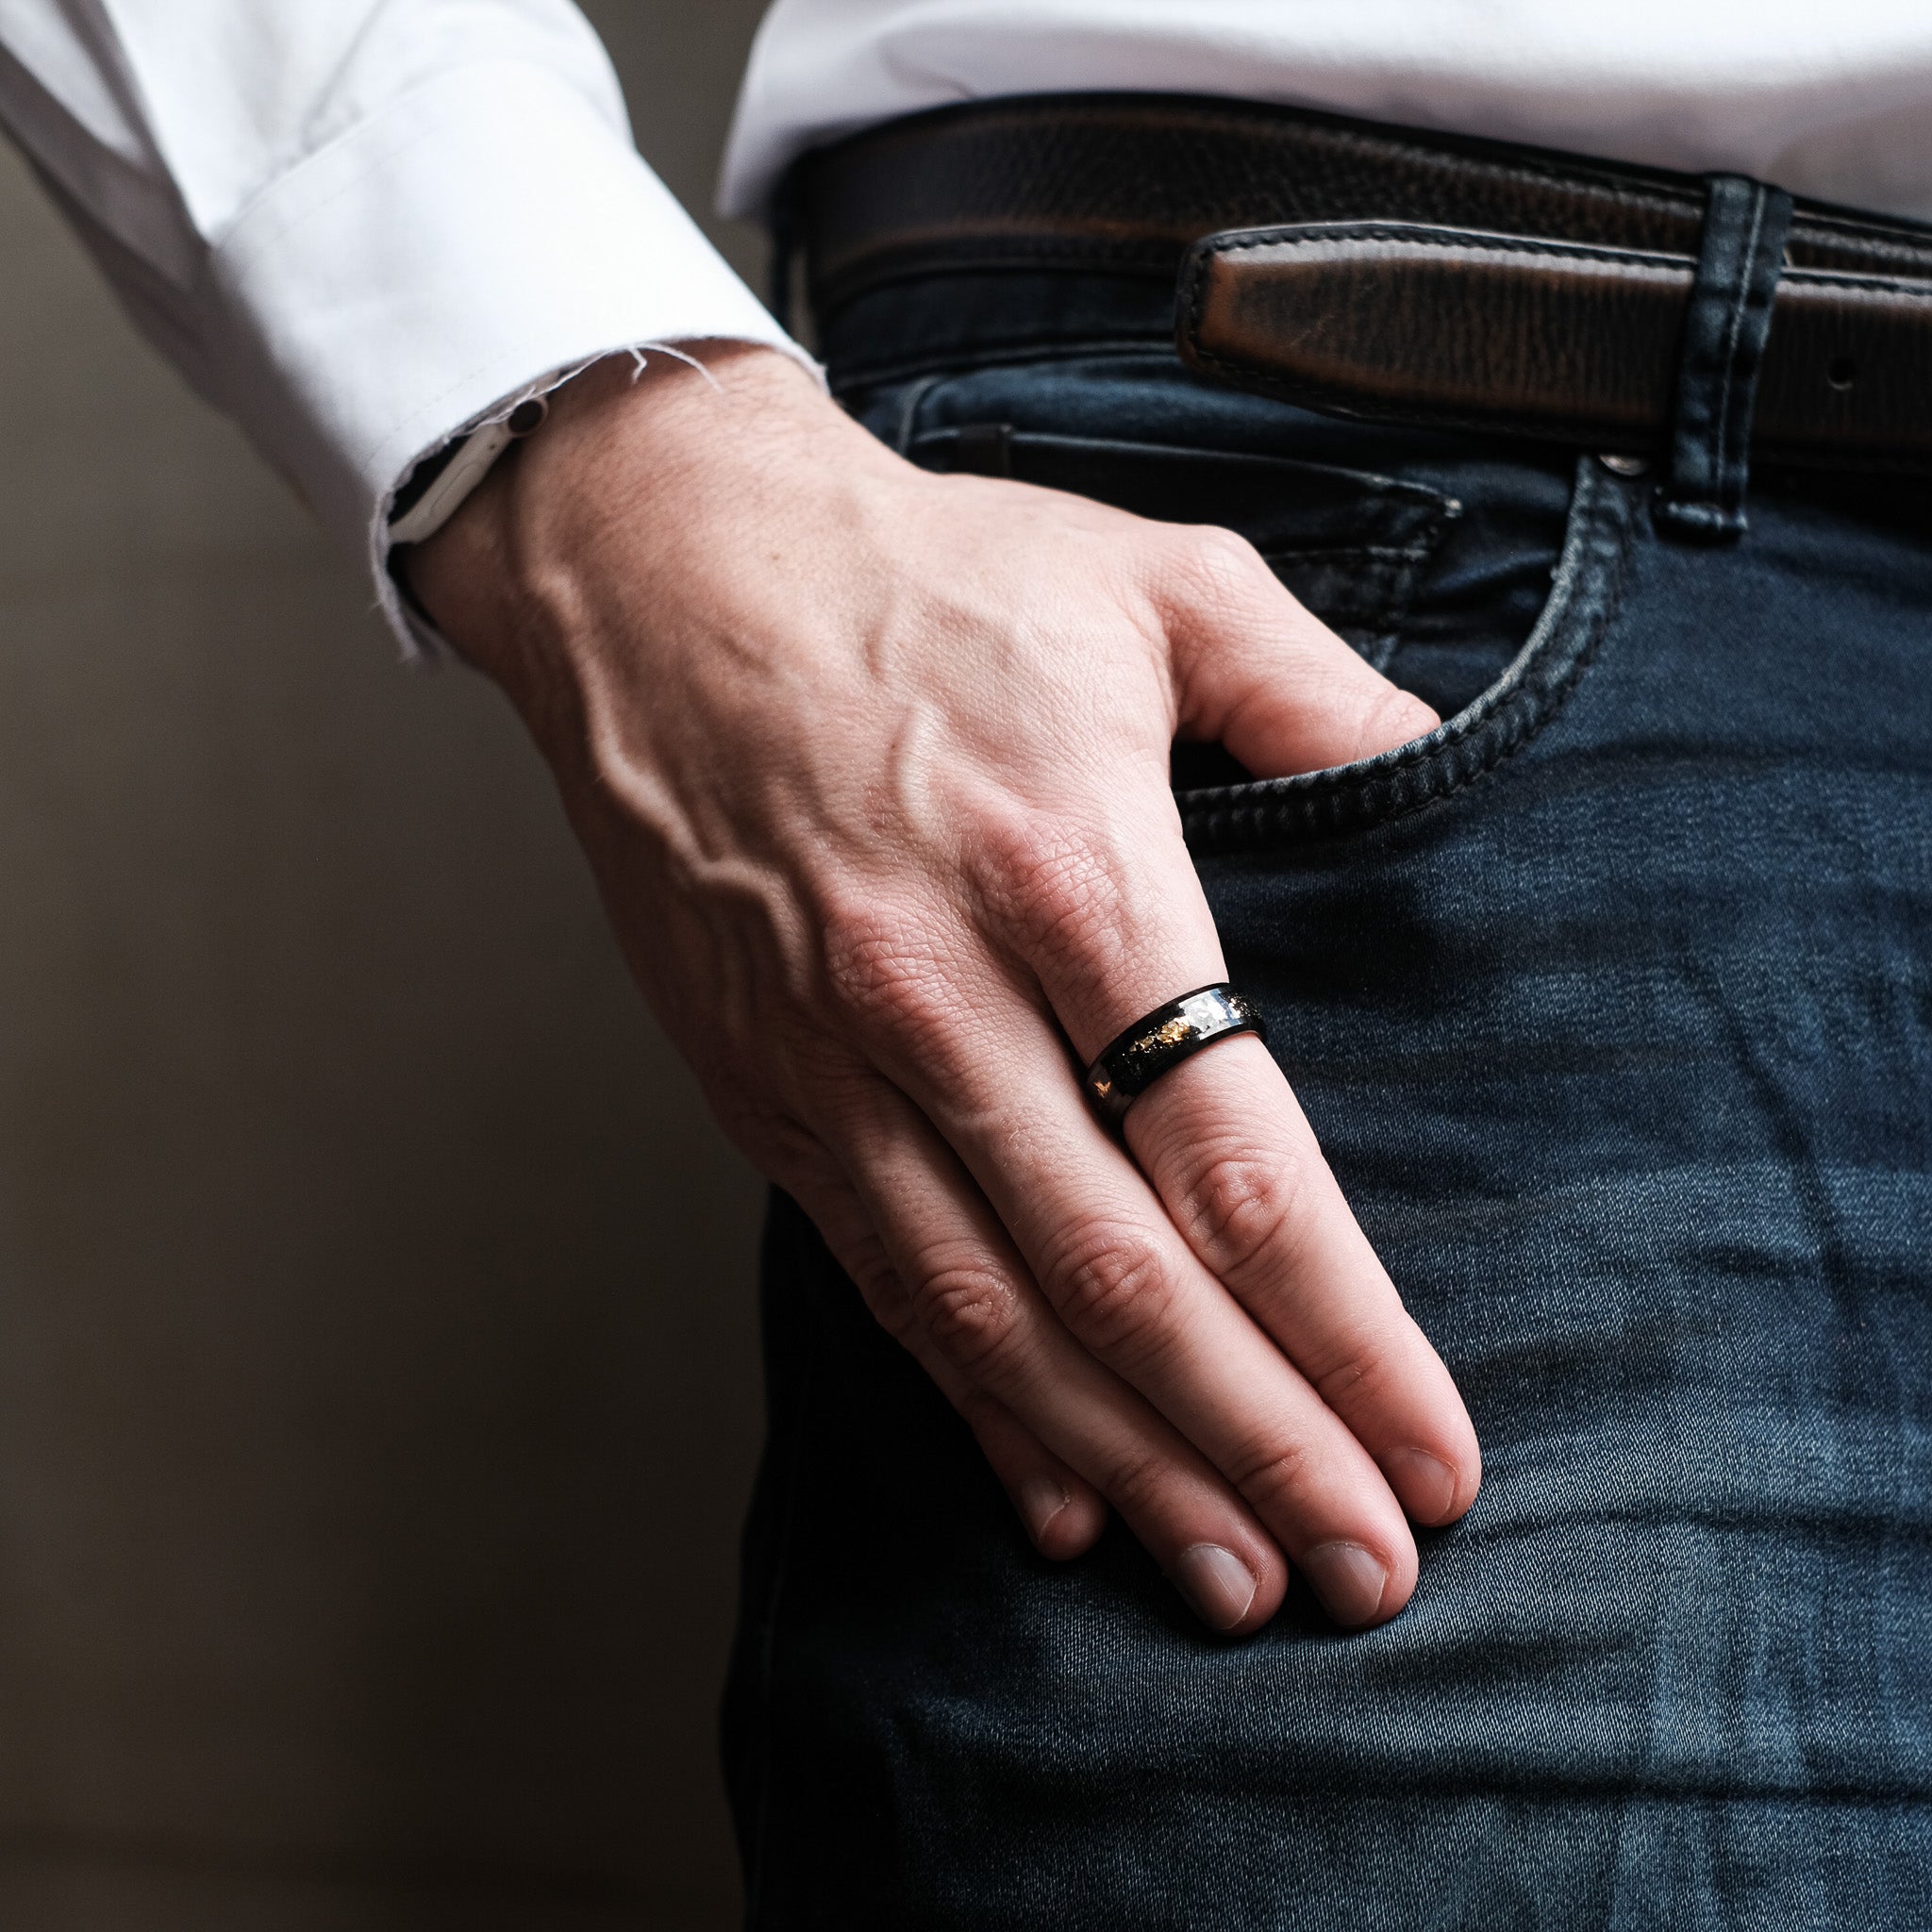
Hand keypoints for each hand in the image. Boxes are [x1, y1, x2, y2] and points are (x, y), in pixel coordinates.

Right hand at [409, 345, 1480, 1632]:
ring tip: (1233, 1578)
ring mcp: (843, 1061)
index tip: (1427, 1447)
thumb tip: (1438, 772)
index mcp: (1073, 874)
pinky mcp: (768, 1092)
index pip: (1236, 1163)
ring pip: (999, 1314)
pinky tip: (1057, 1490)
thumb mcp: (1155, 583)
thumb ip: (1315, 693)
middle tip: (1365, 1570)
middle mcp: (948, 996)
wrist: (670, 577)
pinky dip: (976, 1400)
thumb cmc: (923, 580)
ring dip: (1128, 1461)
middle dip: (1258, 1444)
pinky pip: (885, 1279)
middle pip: (1126, 1280)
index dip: (1343, 1331)